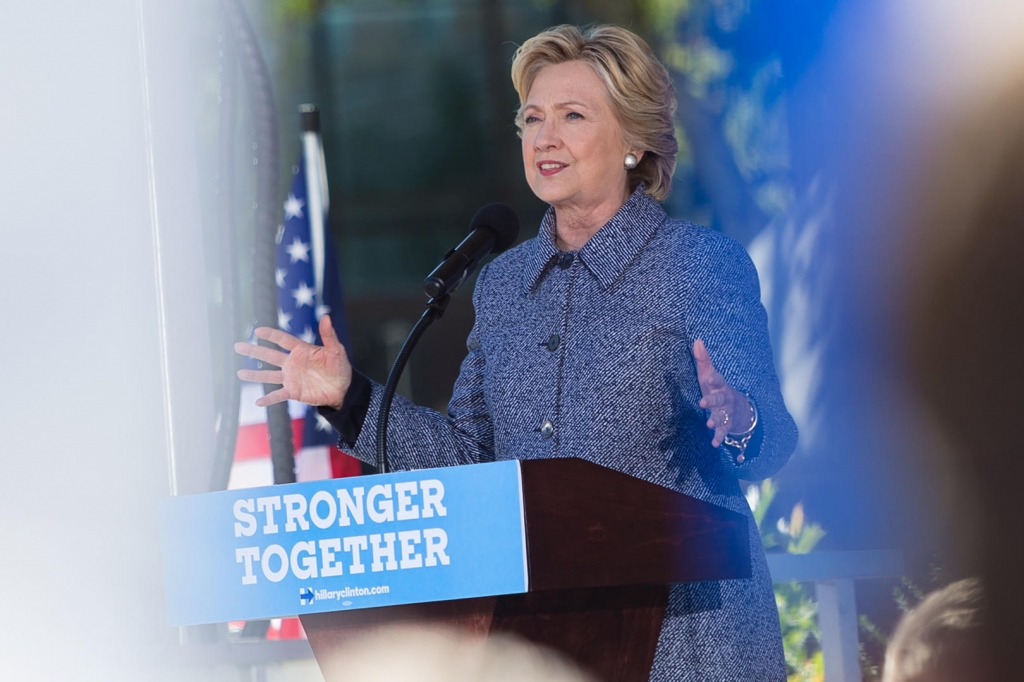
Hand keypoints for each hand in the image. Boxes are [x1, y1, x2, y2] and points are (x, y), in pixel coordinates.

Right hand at [234, 315, 351, 409]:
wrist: (343, 389)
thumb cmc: (340, 367)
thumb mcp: (336, 350)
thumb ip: (329, 335)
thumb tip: (326, 316)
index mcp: (301, 350)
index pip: (282, 340)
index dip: (270, 335)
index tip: (258, 331)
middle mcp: (292, 363)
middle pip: (270, 355)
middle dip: (254, 351)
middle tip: (238, 346)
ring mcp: (291, 378)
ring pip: (269, 375)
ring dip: (255, 375)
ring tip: (240, 373)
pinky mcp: (294, 392)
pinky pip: (278, 395)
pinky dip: (269, 399)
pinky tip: (258, 402)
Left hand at [693, 339, 752, 447]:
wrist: (739, 407)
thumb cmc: (717, 388)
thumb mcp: (710, 375)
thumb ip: (703, 360)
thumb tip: (697, 341)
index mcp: (720, 385)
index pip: (718, 380)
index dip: (714, 378)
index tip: (709, 377)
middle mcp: (725, 399)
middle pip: (720, 399)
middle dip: (712, 400)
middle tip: (703, 403)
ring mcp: (727, 413)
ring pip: (723, 416)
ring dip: (716, 420)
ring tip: (709, 424)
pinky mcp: (726, 425)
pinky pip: (723, 432)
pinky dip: (719, 438)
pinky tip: (714, 444)